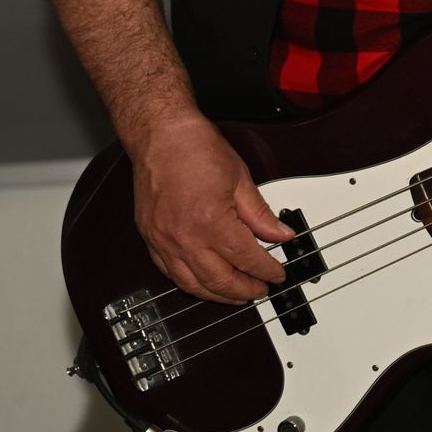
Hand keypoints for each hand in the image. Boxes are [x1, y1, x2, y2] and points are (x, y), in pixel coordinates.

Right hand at [130, 114, 293, 303]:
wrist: (160, 135)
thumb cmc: (195, 149)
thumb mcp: (240, 178)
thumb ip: (260, 213)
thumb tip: (280, 234)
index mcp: (212, 223)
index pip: (247, 259)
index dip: (266, 271)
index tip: (276, 275)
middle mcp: (185, 238)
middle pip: (220, 281)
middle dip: (245, 291)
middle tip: (260, 291)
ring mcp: (163, 242)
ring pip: (193, 285)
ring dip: (217, 295)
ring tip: (236, 295)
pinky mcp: (150, 238)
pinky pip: (170, 273)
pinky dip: (190, 283)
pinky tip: (203, 282)